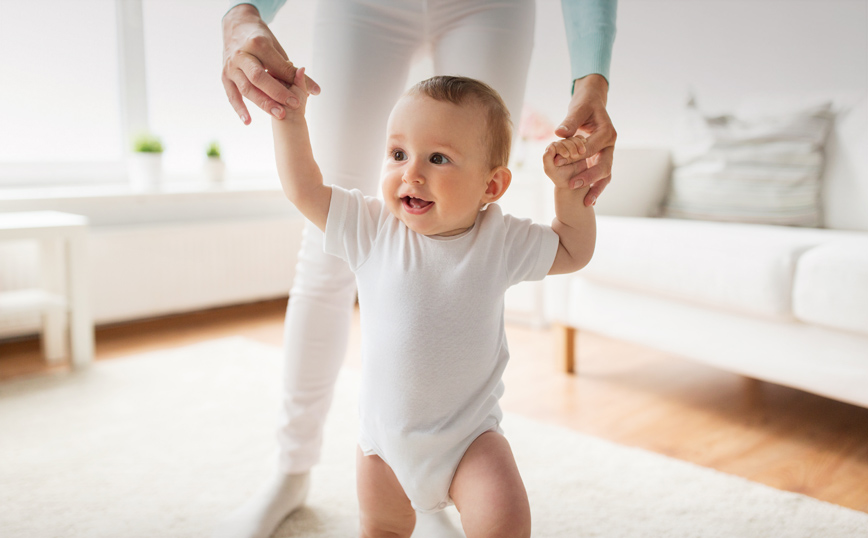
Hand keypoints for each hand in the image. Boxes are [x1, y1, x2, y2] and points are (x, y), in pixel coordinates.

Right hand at [221, 4, 320, 123]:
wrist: (236, 26)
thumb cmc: (261, 39)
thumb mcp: (277, 49)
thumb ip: (292, 70)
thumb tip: (315, 91)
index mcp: (258, 44)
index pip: (276, 66)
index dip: (291, 81)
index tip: (304, 96)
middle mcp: (242, 55)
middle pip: (259, 78)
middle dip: (277, 93)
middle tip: (293, 106)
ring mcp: (231, 66)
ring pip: (246, 88)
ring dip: (263, 103)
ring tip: (279, 115)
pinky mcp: (224, 76)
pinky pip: (231, 95)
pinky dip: (239, 109)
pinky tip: (248, 121)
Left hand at [543, 136, 589, 188]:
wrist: (573, 183)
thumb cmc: (560, 178)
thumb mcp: (550, 170)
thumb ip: (547, 159)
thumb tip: (550, 147)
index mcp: (550, 151)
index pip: (555, 145)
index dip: (561, 148)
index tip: (566, 155)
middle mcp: (558, 147)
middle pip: (565, 140)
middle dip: (570, 146)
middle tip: (575, 156)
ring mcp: (569, 146)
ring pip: (573, 139)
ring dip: (578, 144)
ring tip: (581, 153)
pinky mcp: (578, 146)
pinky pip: (580, 139)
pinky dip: (583, 142)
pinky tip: (584, 148)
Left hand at [554, 74, 615, 205]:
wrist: (593, 103)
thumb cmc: (585, 105)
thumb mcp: (578, 109)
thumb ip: (570, 121)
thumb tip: (560, 133)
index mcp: (607, 132)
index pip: (590, 147)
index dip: (574, 155)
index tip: (558, 161)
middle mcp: (610, 144)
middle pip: (604, 165)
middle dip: (589, 177)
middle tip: (572, 185)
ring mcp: (608, 153)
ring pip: (606, 174)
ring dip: (596, 188)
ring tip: (587, 202)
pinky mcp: (602, 158)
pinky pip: (601, 175)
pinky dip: (596, 187)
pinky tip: (589, 200)